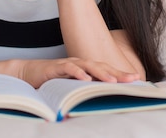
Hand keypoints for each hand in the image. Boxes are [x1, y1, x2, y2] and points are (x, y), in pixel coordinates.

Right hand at [16, 57, 138, 87]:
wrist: (28, 73)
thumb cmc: (51, 80)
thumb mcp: (70, 87)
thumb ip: (83, 91)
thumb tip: (99, 102)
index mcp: (85, 68)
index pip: (106, 70)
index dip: (121, 74)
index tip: (137, 79)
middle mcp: (80, 64)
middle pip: (102, 67)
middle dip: (118, 73)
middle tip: (132, 79)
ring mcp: (68, 64)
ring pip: (88, 66)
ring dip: (101, 73)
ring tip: (113, 80)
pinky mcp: (56, 67)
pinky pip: (69, 68)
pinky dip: (77, 73)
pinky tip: (85, 79)